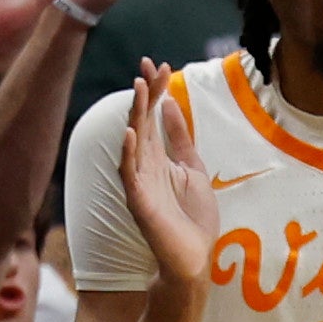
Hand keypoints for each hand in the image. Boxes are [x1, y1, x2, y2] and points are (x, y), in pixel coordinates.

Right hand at [119, 61, 221, 290]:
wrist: (193, 257)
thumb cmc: (192, 217)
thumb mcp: (192, 169)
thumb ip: (180, 139)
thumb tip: (172, 103)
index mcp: (157, 157)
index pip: (153, 116)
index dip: (155, 90)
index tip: (159, 64)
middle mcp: (144, 165)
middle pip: (142, 121)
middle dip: (146, 93)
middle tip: (149, 65)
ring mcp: (139, 181)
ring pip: (134, 141)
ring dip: (136, 114)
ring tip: (139, 88)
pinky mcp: (138, 200)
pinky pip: (130, 172)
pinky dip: (129, 152)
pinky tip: (131, 132)